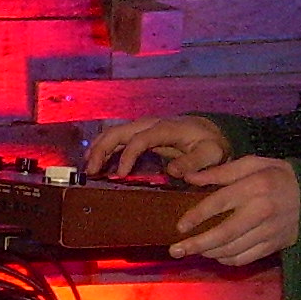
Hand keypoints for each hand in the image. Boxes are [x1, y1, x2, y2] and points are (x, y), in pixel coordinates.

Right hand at [85, 115, 231, 179]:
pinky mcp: (141, 134)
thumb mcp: (211, 154)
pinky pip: (118, 138)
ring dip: (98, 148)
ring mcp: (144, 128)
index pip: (139, 139)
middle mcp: (151, 124)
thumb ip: (194, 163)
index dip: (127, 156)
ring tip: (87, 168)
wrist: (213, 132)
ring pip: (114, 132)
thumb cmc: (212, 144)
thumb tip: (172, 172)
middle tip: (91, 171)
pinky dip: (104, 148)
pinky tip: (95, 162)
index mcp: (166, 129)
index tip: (120, 175)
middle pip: (119, 131)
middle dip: (102, 149)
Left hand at [170, 156, 300, 265]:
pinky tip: (215, 254)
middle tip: (175, 250)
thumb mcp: (253, 164)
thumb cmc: (279, 176)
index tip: (179, 226)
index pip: (220, 203)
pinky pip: (245, 258)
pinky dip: (227, 260)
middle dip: (197, 244)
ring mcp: (270, 231)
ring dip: (209, 253)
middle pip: (224, 233)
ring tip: (192, 251)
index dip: (197, 216)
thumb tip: (189, 177)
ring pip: (233, 250)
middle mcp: (262, 211)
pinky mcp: (274, 245)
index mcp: (255, 186)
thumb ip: (221, 171)